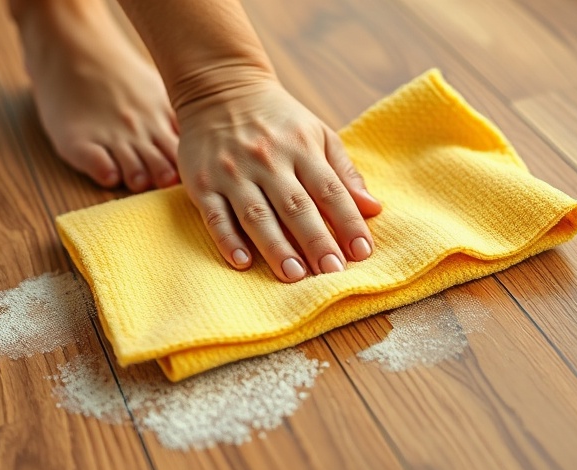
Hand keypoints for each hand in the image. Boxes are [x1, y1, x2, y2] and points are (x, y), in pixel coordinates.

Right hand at [175, 78, 381, 281]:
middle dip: (316, 241)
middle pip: (296, 207)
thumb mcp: (318, 134)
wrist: (220, 88)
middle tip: (332, 272)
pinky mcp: (202, 183)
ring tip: (295, 275)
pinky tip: (243, 263)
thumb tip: (373, 209)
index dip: (348, 222)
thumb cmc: (278, 120)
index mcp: (301, 148)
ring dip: (276, 247)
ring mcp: (232, 172)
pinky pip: (215, 216)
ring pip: (257, 215)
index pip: (330, 191)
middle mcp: (268, 160)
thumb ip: (344, 173)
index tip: (362, 252)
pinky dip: (228, 240)